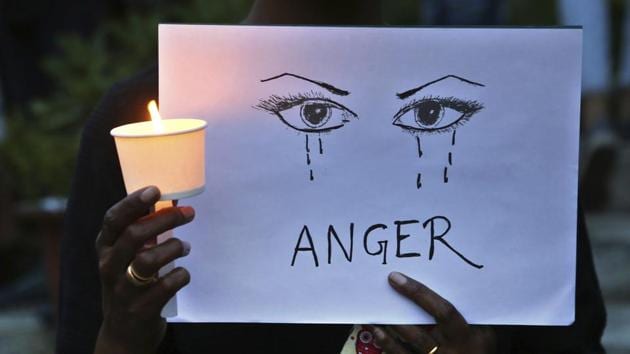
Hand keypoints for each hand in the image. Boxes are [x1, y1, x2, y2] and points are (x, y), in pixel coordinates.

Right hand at [94, 186, 193, 353]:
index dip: (133, 203)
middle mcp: (109, 267)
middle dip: (165, 220)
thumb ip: (140, 232)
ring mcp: (123, 290)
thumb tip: (168, 202)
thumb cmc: (129, 282)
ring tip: (186, 247)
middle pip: (134, 235)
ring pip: (148, 260)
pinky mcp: (140, 309)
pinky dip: (180, 275)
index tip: (155, 190)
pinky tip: (182, 273)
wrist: (123, 332)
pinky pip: (166, 286)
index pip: (113, 220)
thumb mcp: (125, 257)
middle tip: (188, 214)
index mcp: (105, 248)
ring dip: (174, 248)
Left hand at [371, 272, 495, 353]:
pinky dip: (387, 344)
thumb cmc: (482, 350)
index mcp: (467, 337)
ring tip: (373, 313)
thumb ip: (472, 312)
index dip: (419, 293)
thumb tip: (454, 281)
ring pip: (406, 345)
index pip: (443, 311)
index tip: (395, 278)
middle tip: (379, 293)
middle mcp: (451, 351)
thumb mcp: (485, 333)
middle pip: (418, 330)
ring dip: (388, 328)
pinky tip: (376, 332)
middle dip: (397, 312)